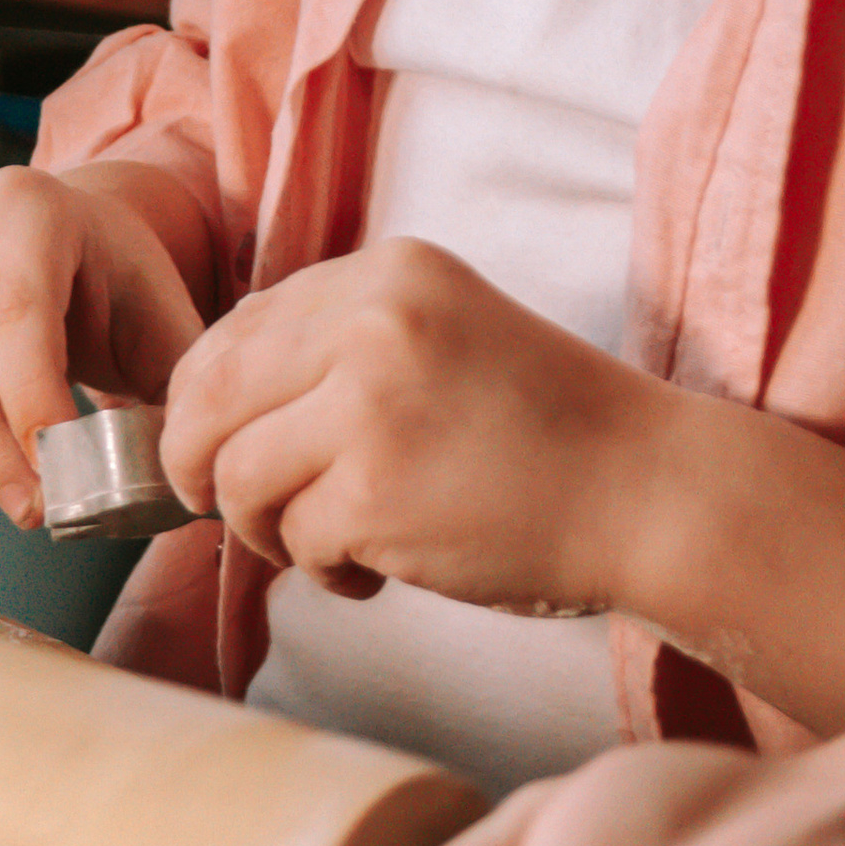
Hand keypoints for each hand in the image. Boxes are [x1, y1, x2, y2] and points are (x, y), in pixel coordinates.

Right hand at [0, 162, 212, 524]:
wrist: (52, 249)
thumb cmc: (107, 286)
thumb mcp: (158, 316)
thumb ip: (174, 383)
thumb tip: (175, 474)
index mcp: (22, 206)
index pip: (14, 310)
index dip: (33, 402)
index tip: (62, 473)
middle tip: (34, 508)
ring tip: (12, 461)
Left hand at [159, 236, 655, 609]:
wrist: (648, 492)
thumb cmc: (541, 434)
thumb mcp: (439, 338)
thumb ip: (336, 349)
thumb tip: (207, 404)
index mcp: (384, 274)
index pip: (232, 333)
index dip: (199, 404)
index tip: (212, 449)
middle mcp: (370, 322)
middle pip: (206, 400)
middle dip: (196, 466)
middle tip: (224, 509)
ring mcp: (369, 406)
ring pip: (235, 477)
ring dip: (264, 530)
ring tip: (330, 543)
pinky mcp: (372, 492)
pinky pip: (292, 542)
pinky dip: (324, 571)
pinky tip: (377, 571)